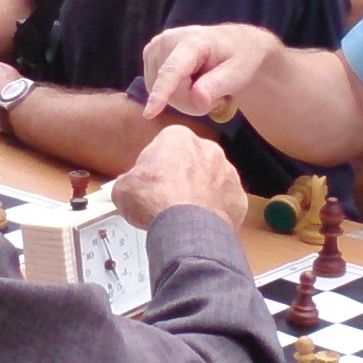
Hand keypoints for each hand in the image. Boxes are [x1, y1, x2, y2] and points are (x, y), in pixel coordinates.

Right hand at [110, 125, 245, 231]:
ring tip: (185, 215)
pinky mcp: (239, 197)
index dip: (156, 166)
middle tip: (167, 198)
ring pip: (212, 180)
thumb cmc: (152, 199)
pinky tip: (201, 224)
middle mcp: (208, 148)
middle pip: (193, 160)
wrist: (185, 226)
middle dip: (183, 176)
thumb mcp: (123, 187)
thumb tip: (128, 188)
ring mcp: (228, 172)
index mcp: (178, 136)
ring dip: (201, 193)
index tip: (150, 183)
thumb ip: (129, 181)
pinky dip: (216, 212)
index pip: (165, 146)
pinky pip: (225, 202)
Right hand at [139, 23, 281, 122]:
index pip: (173, 70)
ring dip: (185, 99)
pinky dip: (175, 94)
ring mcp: (155, 48)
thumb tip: (197, 99)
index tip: (150, 113)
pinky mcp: (150, 57)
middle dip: (192, 102)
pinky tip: (191, 83)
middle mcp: (167, 40)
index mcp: (193, 40)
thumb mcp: (238, 73)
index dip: (162, 92)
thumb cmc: (239, 58)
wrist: (232, 44)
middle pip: (170, 90)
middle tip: (217, 94)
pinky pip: (157, 90)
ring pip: (162, 93)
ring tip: (205, 86)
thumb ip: (217, 85)